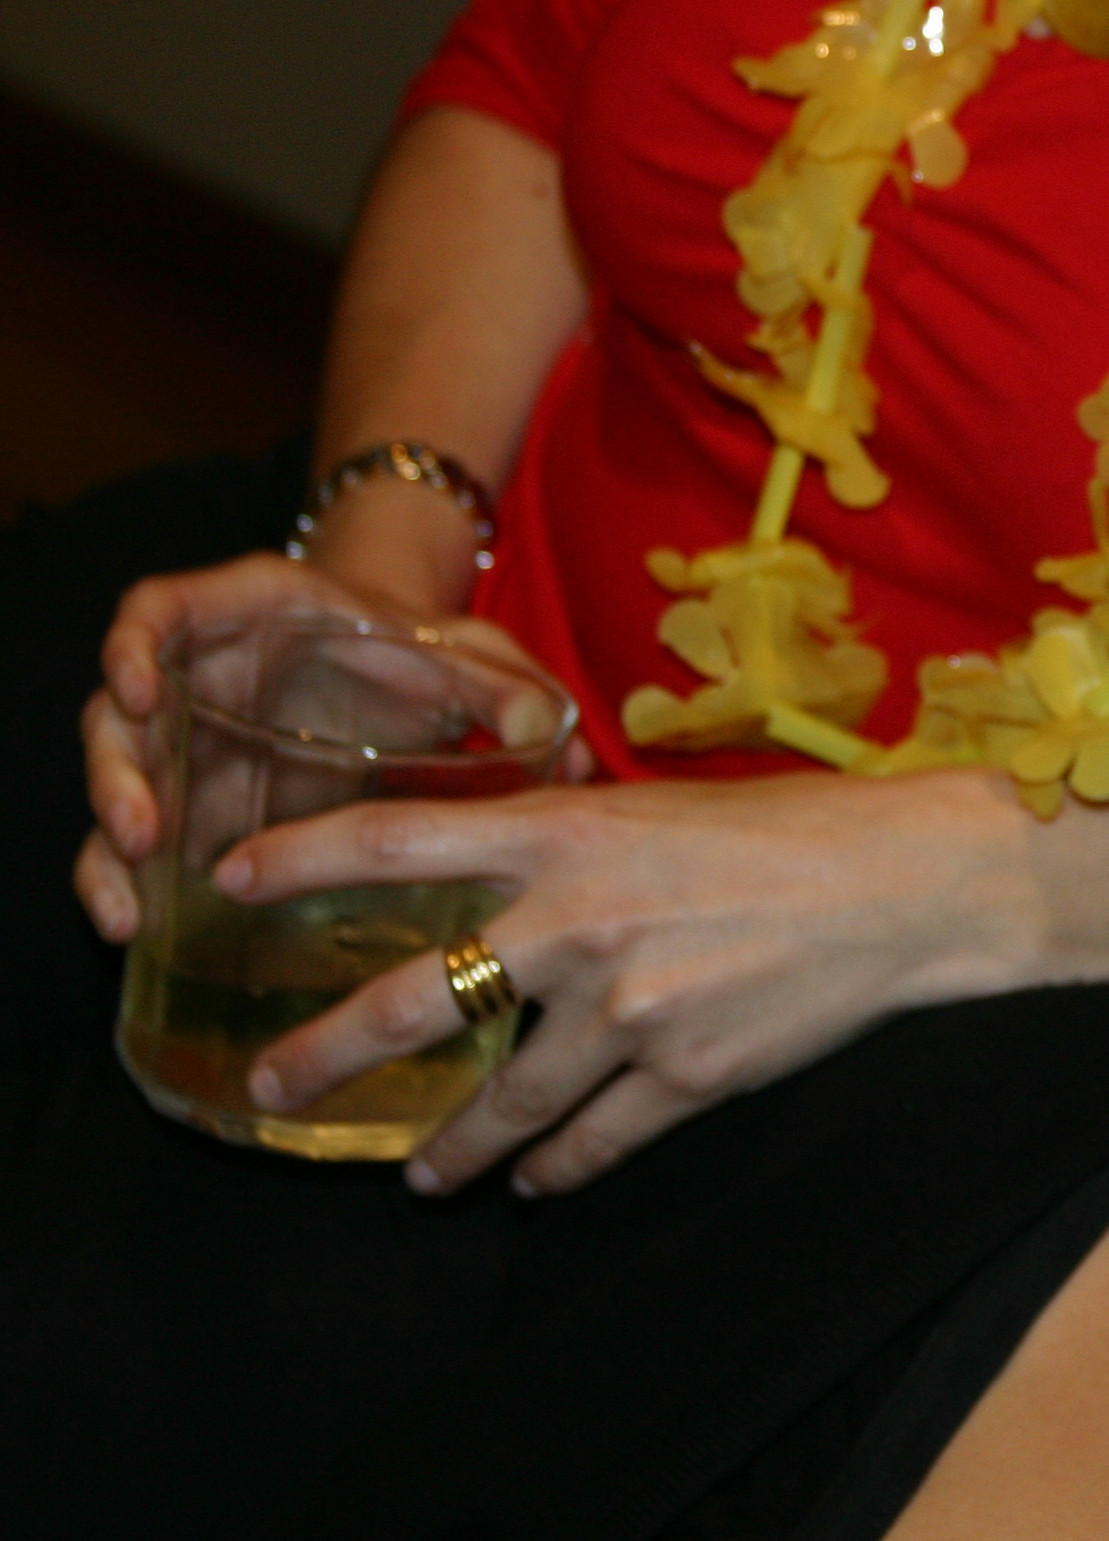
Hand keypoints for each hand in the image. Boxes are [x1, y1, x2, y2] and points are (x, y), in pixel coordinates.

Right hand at [73, 544, 559, 943]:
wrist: (406, 675)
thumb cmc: (425, 656)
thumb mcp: (472, 660)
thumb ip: (511, 687)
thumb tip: (567, 752)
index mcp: (250, 612)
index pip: (161, 608)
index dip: (135, 645)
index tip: (142, 690)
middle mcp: (196, 673)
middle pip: (119, 713)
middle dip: (117, 775)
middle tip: (143, 832)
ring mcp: (184, 738)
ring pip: (118, 786)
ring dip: (109, 849)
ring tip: (130, 911)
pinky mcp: (189, 798)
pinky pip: (136, 842)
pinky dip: (128, 882)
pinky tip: (137, 932)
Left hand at [223, 770, 1108, 1194]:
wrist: (913, 888)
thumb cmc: (797, 831)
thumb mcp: (662, 810)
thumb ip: (571, 845)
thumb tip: (498, 878)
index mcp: (567, 835)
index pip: (396, 839)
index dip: (298, 857)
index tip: (225, 878)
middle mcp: (576, 924)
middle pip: (409, 1001)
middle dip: (322, 1052)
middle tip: (264, 1090)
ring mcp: (626, 1010)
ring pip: (499, 1105)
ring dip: (452, 1151)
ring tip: (422, 1181)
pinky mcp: (684, 1076)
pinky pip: (591, 1144)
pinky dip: (558, 1170)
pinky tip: (541, 1184)